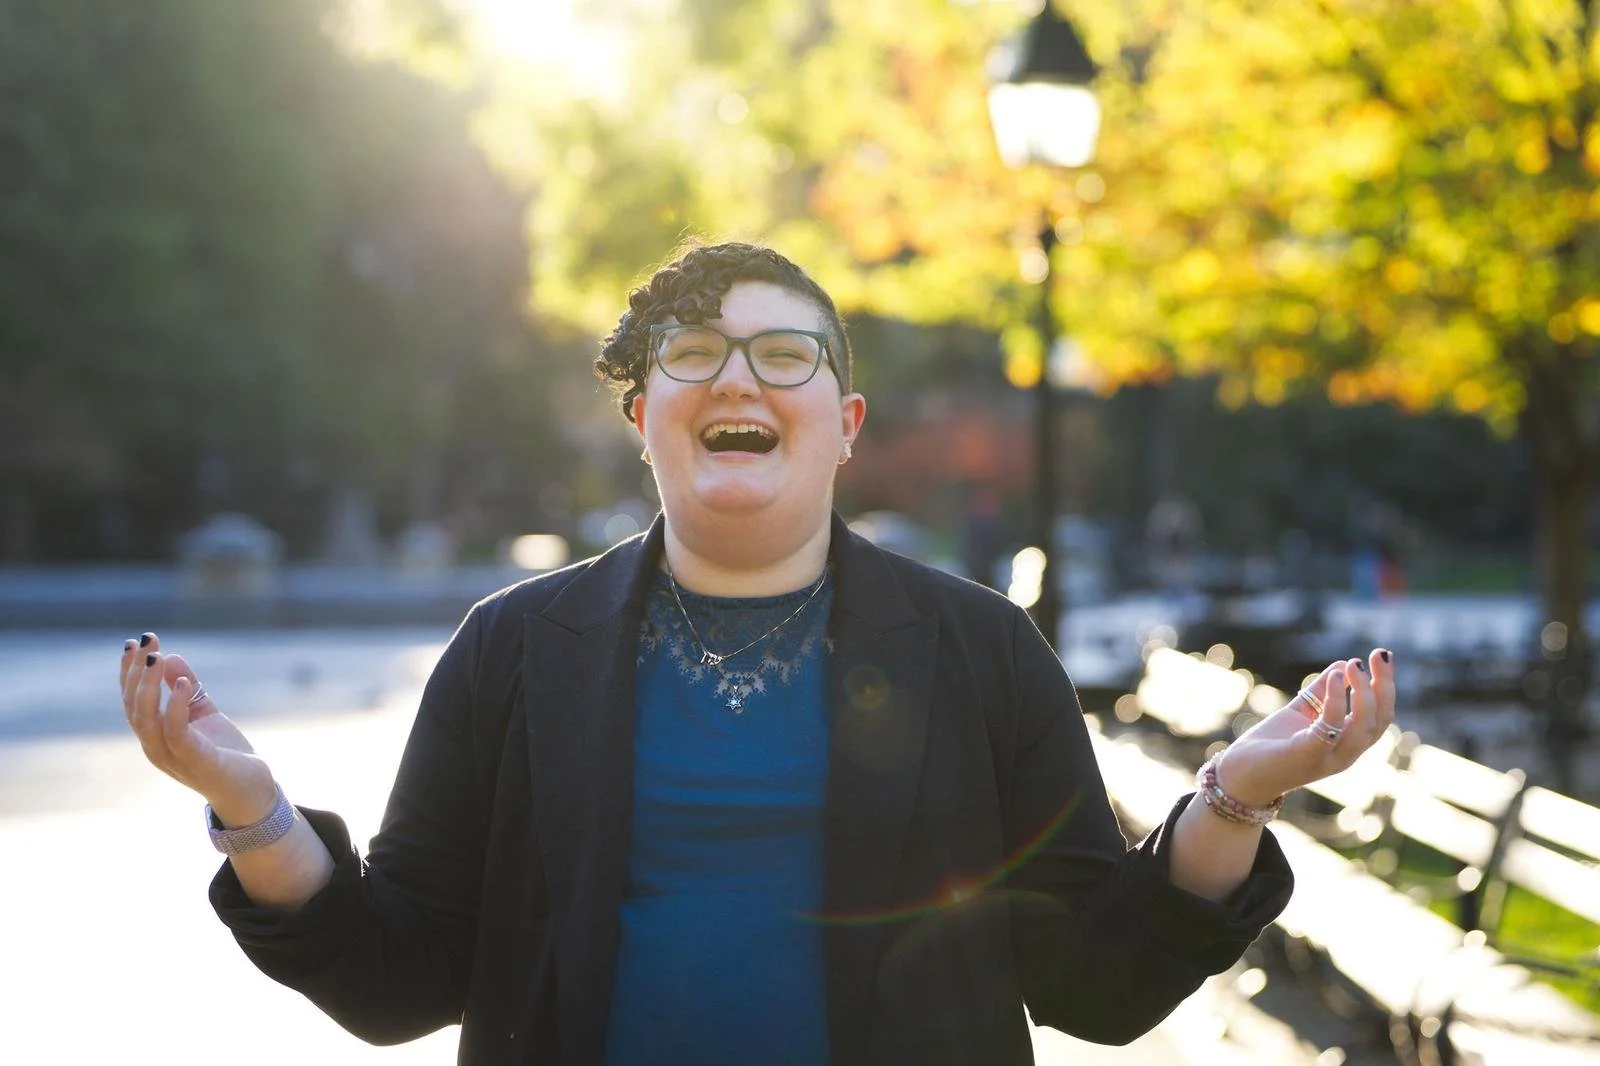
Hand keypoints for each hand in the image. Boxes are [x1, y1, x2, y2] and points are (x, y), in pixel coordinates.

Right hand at [119, 632, 276, 825]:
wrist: (252, 790)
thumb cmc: (224, 752)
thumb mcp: (203, 712)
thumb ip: (187, 687)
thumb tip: (172, 655)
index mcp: (154, 735)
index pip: (132, 700)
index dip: (129, 670)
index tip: (134, 640)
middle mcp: (155, 747)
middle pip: (133, 707)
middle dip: (135, 672)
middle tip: (146, 641)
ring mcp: (173, 757)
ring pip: (146, 720)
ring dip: (147, 686)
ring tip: (157, 657)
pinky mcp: (197, 761)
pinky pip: (176, 733)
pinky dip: (174, 707)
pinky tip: (181, 683)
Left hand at [1212, 649, 1396, 806]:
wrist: (1240, 776)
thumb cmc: (1271, 745)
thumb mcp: (1300, 712)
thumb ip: (1320, 692)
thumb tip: (1342, 665)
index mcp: (1347, 745)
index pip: (1379, 716)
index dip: (1385, 686)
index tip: (1383, 656)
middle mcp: (1345, 755)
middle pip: (1379, 721)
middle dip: (1384, 685)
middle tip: (1380, 654)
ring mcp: (1328, 758)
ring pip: (1363, 728)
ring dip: (1364, 693)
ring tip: (1354, 663)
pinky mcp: (1307, 755)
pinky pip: (1329, 728)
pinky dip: (1336, 701)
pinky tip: (1334, 677)